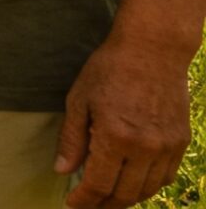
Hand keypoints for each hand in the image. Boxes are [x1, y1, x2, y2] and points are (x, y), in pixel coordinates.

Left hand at [57, 33, 193, 207]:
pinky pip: (166, 176)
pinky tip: (133, 183)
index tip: (72, 205)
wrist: (153, 50)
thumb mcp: (79, 100)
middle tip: (89, 205)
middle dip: (104, 205)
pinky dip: (148, 186)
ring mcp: (167, 146)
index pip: (98, 185)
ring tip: (108, 198)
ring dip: (127, 199)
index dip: (84, 200)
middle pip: (125, 194)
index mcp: (116, 137)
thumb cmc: (109, 70)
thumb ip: (72, 140)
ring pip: (148, 190)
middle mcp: (145, 147)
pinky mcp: (181, 142)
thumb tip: (62, 172)